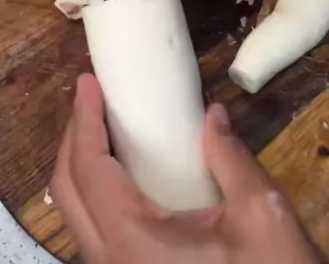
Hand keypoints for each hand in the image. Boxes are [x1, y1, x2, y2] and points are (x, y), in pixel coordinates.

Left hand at [51, 74, 321, 263]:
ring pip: (77, 215)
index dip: (84, 121)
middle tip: (92, 95)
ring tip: (103, 124)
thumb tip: (212, 115)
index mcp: (133, 241)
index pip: (89, 169)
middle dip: (75, 137)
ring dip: (83, 165)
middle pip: (68, 192)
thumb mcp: (261, 213)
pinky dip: (97, 191)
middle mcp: (111, 262)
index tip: (89, 82)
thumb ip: (230, 157)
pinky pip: (96, 231)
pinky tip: (121, 170)